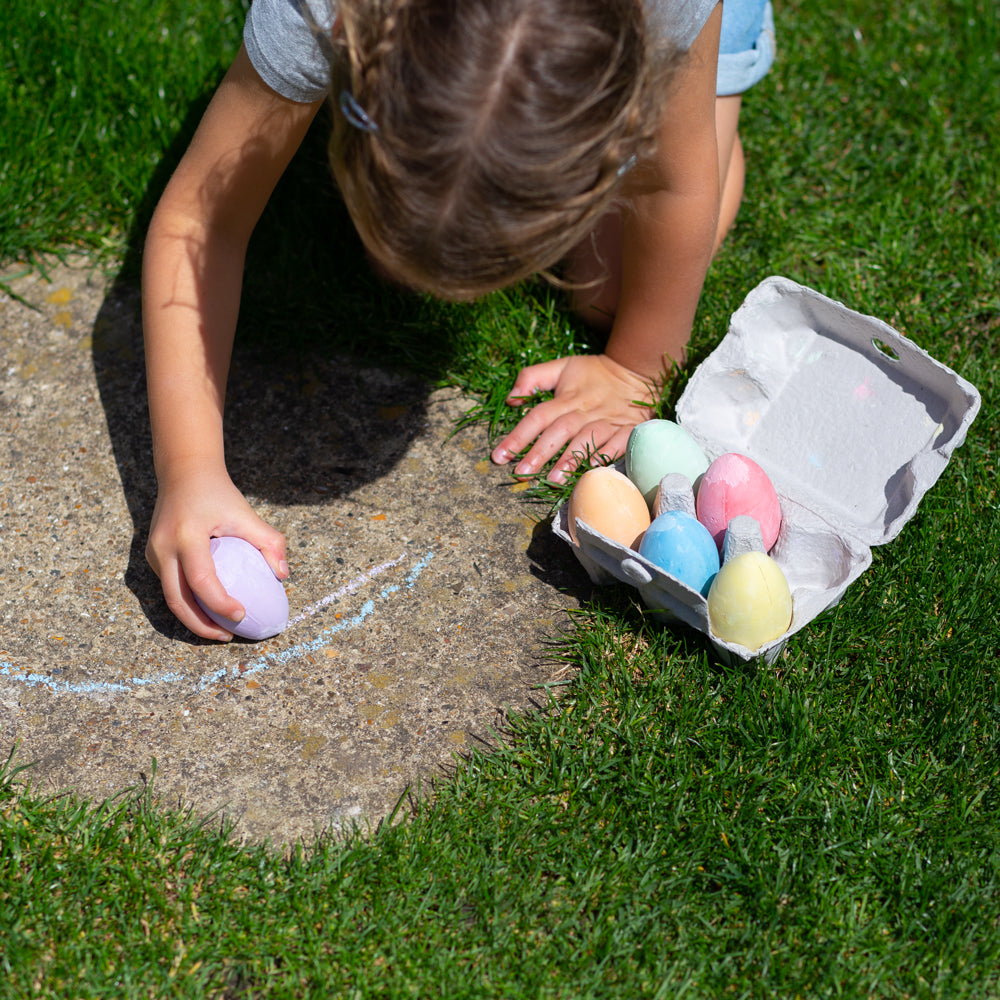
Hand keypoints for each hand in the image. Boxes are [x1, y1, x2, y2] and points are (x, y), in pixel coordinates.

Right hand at [145, 466, 287, 640]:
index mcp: (186, 536)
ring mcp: (154, 554)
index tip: (242, 615)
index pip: (201, 581)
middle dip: (202, 626)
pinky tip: (210, 611)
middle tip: (228, 636)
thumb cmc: (219, 494)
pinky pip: (170, 587)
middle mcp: (163, 548)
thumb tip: (281, 575)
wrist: (184, 473)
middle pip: (177, 600)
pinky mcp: (153, 557)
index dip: (220, 604)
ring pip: (171, 598)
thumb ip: (268, 541)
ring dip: (194, 619)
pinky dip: (189, 604)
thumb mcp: (246, 513)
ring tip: (220, 630)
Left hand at [490, 354, 659, 482]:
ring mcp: (608, 421)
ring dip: (570, 459)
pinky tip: (592, 471)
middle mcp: (585, 410)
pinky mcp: (627, 430)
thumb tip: (511, 399)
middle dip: (540, 453)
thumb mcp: (562, 366)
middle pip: (559, 431)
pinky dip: (605, 456)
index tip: (499, 456)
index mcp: (567, 397)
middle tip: (522, 474)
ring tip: (553, 480)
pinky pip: (617, 444)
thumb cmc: (594, 374)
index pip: (538, 416)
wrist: (637, 371)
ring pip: (587, 439)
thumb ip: (532, 377)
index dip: (518, 436)